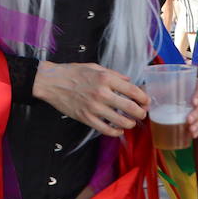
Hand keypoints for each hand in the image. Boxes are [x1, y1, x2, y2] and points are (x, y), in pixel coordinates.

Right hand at [31, 61, 147, 136]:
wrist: (51, 82)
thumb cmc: (72, 72)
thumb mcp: (95, 67)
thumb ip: (113, 74)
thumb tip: (128, 82)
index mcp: (105, 78)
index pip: (132, 91)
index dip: (144, 98)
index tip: (146, 101)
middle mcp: (101, 93)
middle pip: (130, 108)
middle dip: (141, 113)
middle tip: (142, 114)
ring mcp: (93, 107)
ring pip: (120, 121)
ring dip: (130, 123)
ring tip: (131, 122)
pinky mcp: (86, 118)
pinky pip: (105, 129)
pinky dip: (115, 132)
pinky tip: (119, 130)